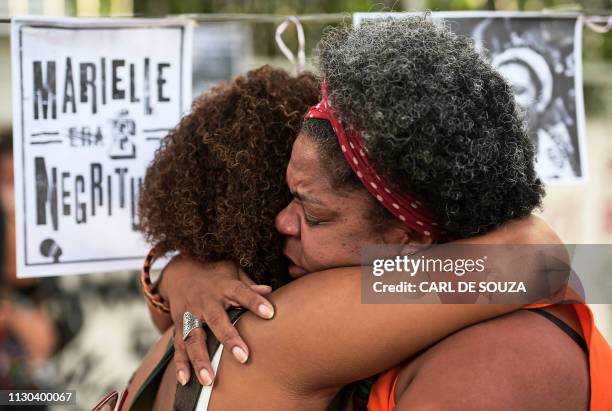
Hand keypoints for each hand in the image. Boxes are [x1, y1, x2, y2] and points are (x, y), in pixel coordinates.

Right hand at [158, 257, 274, 386]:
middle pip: (217, 320)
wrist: (180, 272)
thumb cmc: (216, 275)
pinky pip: (178, 346)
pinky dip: (180, 363)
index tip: (270, 313)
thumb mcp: (233, 272)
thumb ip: (249, 285)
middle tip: (243, 357)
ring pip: (193, 338)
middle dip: (229, 339)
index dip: (255, 301)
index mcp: (223, 286)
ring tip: (209, 380)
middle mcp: (205, 301)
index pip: (241, 292)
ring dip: (200, 359)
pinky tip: (185, 380)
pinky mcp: (178, 325)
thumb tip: (270, 291)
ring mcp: (190, 314)